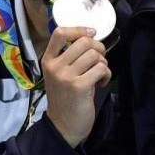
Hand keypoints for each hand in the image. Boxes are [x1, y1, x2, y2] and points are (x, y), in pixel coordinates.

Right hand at [42, 26, 110, 146]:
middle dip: (99, 48)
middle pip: (84, 42)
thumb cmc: (65, 98)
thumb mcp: (60, 74)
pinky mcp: (79, 86)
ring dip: (104, 64)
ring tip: (100, 74)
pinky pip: (101, 69)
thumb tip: (91, 38)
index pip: (59, 33)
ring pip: (95, 55)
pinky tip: (101, 83)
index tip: (92, 33)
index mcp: (48, 60)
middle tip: (100, 60)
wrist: (63, 125)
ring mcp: (66, 76)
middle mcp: (55, 66)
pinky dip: (106, 75)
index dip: (79, 29)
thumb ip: (70, 57)